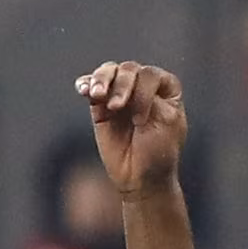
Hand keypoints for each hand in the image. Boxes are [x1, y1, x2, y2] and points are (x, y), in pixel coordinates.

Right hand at [75, 59, 187, 198]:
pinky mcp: (101, 106)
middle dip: (122, 86)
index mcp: (165, 86)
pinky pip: (91, 87)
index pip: (150, 75)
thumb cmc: (159, 151)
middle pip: (129, 70)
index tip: (140, 120)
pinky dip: (86, 85)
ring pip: (109, 72)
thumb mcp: (164, 122)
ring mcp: (121, 93)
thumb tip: (116, 80)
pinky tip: (82, 89)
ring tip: (96, 94)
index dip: (143, 93)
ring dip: (101, 79)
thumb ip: (145, 97)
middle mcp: (143, 85)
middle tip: (116, 107)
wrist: (141, 178)